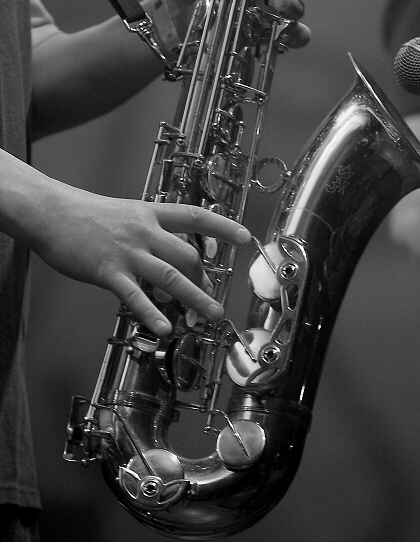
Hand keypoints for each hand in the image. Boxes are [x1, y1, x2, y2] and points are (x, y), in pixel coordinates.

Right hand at [27, 181, 250, 336]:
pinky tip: (163, 328)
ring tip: (210, 317)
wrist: (51, 212)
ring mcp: (128, 252)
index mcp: (151, 214)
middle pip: (188, 255)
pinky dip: (151, 313)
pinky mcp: (108, 271)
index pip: (195, 217)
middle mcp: (146, 232)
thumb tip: (168, 267)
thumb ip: (149, 237)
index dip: (223, 225)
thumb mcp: (126, 216)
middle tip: (213, 302)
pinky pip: (135, 295)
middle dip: (206, 281)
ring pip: (171, 277)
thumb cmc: (86, 216)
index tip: (246, 237)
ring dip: (195, 298)